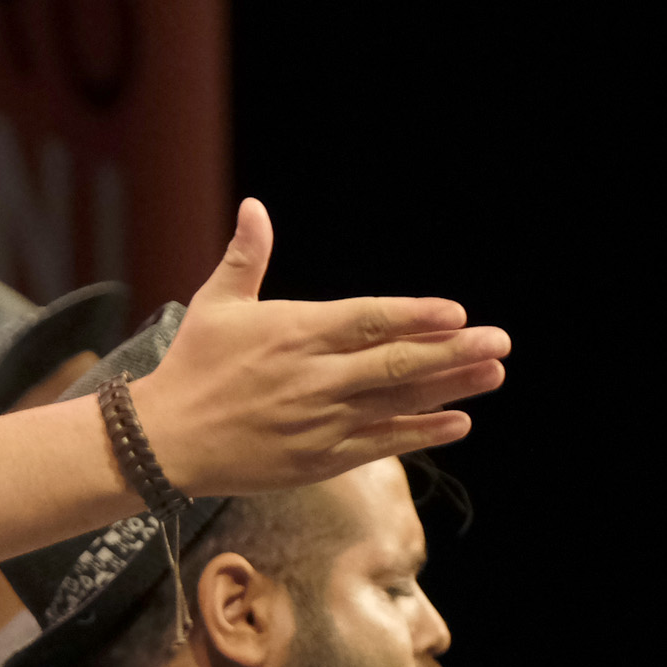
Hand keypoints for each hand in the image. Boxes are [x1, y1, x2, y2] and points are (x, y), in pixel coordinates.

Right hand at [132, 199, 508, 496]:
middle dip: (454, 352)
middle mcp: (315, 377)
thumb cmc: (192, 367)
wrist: (166, 440)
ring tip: (493, 374)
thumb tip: (256, 207)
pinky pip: (381, 444)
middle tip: (500, 341)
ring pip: (397, 402)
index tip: (458, 313)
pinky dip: (420, 433)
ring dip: (450, 389)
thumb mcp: (216, 305)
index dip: (416, 316)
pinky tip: (457, 423)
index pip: (369, 321)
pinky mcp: (319, 459)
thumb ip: (247, 256)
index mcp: (295, 333)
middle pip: (397, 362)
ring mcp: (320, 421)